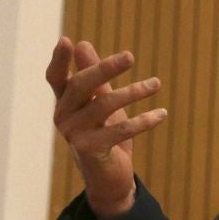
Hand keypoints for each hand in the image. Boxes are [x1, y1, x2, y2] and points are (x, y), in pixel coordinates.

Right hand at [46, 37, 166, 219]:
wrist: (108, 179)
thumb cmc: (104, 135)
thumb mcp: (100, 103)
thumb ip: (94, 77)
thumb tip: (83, 44)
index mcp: (64, 102)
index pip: (56, 78)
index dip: (60, 60)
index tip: (67, 40)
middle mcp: (64, 116)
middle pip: (82, 85)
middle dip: (105, 68)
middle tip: (130, 56)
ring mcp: (74, 134)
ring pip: (105, 105)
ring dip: (134, 91)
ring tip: (157, 83)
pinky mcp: (91, 149)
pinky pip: (121, 129)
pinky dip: (144, 120)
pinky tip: (162, 113)